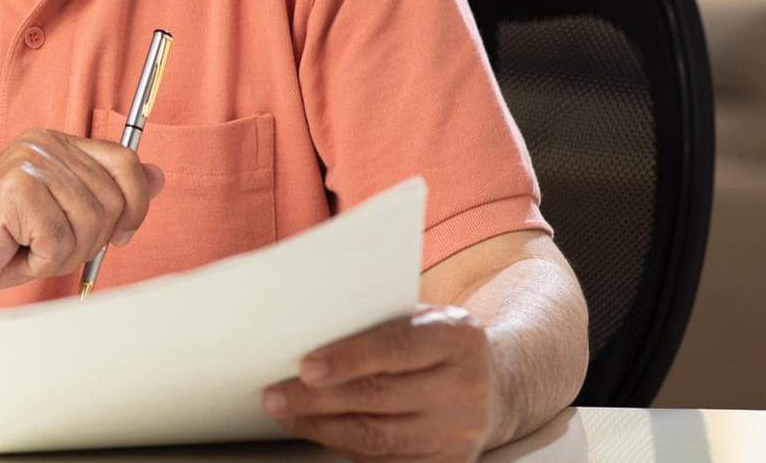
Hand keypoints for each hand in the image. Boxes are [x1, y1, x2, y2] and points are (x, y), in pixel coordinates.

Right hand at [0, 128, 162, 303]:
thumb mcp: (62, 219)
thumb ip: (107, 195)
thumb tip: (157, 176)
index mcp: (56, 144)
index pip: (127, 163)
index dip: (134, 206)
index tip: (120, 235)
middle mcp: (43, 144)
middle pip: (113, 200)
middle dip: (91, 240)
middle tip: (50, 246)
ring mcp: (29, 162)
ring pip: (90, 223)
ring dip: (63, 252)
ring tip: (28, 247)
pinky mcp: (16, 188)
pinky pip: (60, 240)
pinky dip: (41, 259)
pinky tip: (14, 250)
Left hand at [262, 305, 498, 462]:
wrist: (491, 383)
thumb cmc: (434, 342)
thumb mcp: (418, 317)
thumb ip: (373, 324)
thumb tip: (302, 336)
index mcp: (456, 339)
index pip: (395, 349)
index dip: (348, 359)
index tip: (304, 367)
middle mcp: (464, 387)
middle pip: (379, 397)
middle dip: (317, 399)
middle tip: (274, 396)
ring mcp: (458, 432)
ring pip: (377, 437)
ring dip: (321, 427)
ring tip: (285, 415)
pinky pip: (385, 461)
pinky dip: (343, 446)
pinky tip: (317, 431)